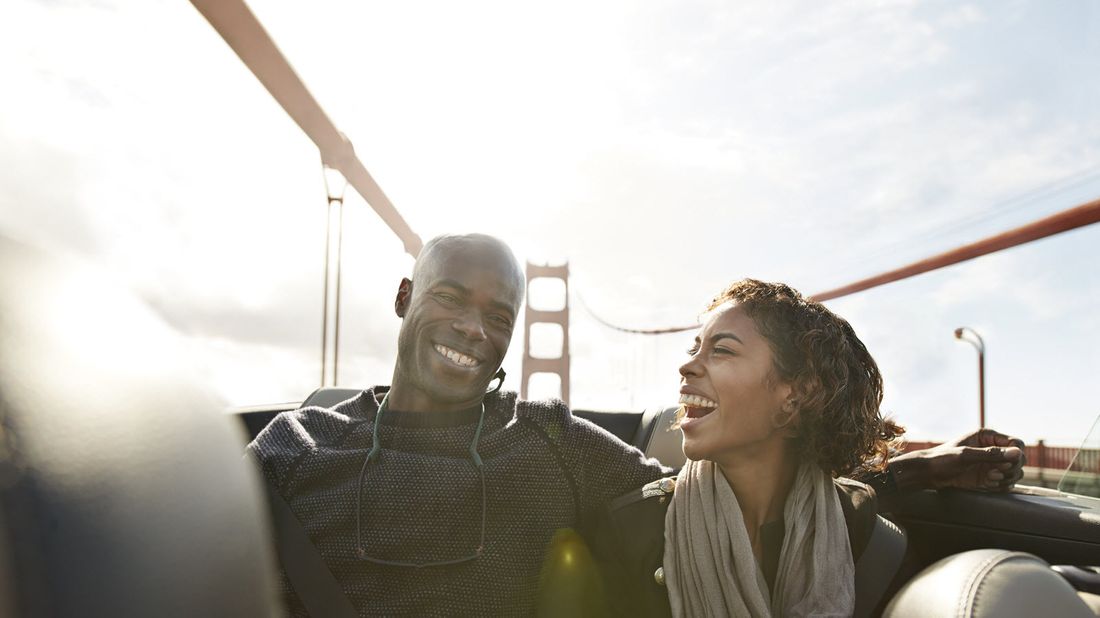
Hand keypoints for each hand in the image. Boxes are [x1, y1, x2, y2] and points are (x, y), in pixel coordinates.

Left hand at [889, 429, 1025, 491]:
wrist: (929, 473)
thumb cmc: (943, 459)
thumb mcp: (966, 455)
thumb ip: (991, 454)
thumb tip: (1017, 453)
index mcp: (988, 437)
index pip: (1016, 443)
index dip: (1017, 454)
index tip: (1006, 463)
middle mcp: (993, 449)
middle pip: (1019, 459)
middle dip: (1012, 468)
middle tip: (996, 474)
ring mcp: (992, 464)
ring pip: (1015, 472)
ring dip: (1007, 478)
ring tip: (990, 479)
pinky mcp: (989, 477)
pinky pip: (1006, 483)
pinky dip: (1001, 486)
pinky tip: (988, 484)